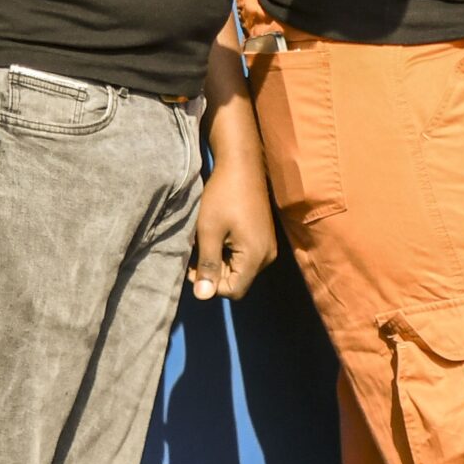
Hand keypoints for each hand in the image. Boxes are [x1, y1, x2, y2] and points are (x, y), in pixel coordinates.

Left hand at [189, 146, 277, 300]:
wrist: (242, 165)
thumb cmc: (223, 197)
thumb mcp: (209, 232)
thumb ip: (208, 266)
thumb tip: (203, 297)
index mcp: (255, 256)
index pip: (232, 291)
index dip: (210, 284)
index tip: (195, 265)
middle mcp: (267, 255)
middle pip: (237, 281)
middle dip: (214, 273)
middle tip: (197, 252)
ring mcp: (268, 245)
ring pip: (239, 269)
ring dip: (220, 262)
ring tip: (207, 241)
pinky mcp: (264, 237)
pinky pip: (245, 257)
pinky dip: (228, 252)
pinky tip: (219, 235)